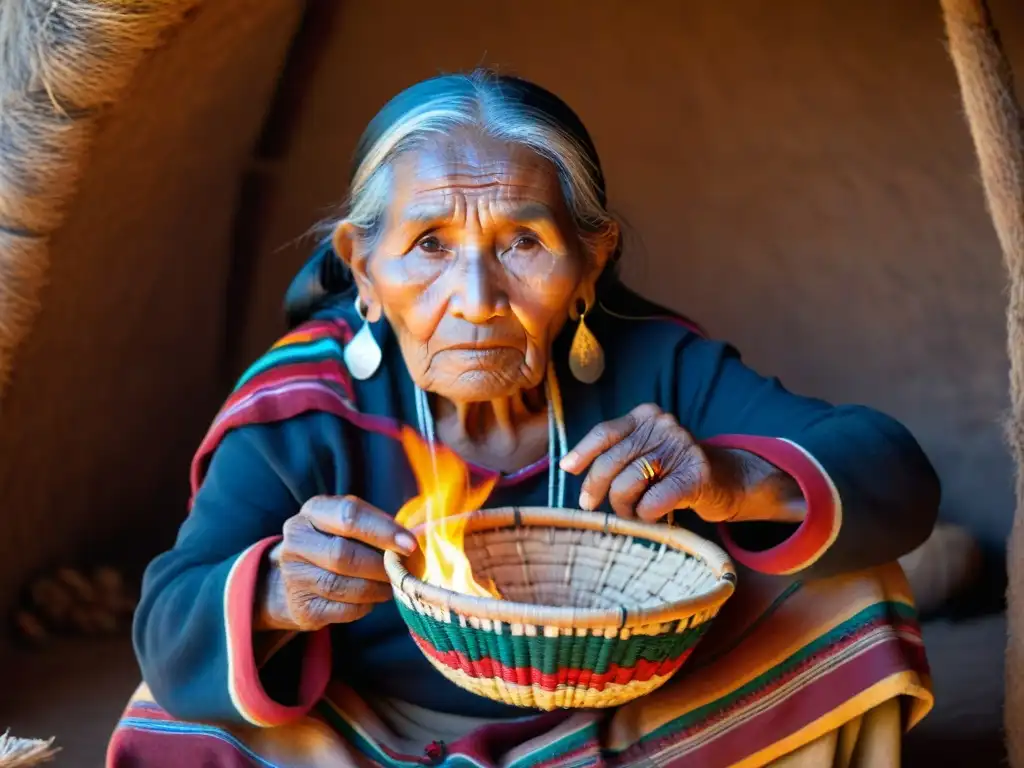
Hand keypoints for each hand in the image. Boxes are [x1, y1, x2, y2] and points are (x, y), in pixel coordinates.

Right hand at [255, 496, 416, 631]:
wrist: (294, 580)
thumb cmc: (336, 544)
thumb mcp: (351, 526)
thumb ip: (378, 528)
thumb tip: (412, 542)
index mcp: (315, 510)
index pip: (349, 515)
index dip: (383, 530)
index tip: (410, 545)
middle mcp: (297, 539)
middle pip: (343, 554)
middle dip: (380, 565)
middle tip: (403, 570)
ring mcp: (294, 574)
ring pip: (342, 585)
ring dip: (376, 587)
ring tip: (392, 584)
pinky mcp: (302, 607)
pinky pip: (342, 609)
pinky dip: (365, 605)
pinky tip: (373, 598)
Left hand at [559, 404, 802, 523]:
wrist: (729, 479)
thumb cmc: (675, 470)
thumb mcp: (646, 451)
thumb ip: (617, 453)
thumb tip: (571, 468)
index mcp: (646, 416)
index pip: (605, 432)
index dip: (582, 452)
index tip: (567, 468)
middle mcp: (663, 426)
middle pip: (611, 460)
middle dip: (596, 488)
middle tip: (591, 506)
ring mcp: (681, 449)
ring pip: (628, 483)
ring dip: (623, 506)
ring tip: (632, 513)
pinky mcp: (696, 476)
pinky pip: (653, 501)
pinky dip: (645, 514)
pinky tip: (652, 516)